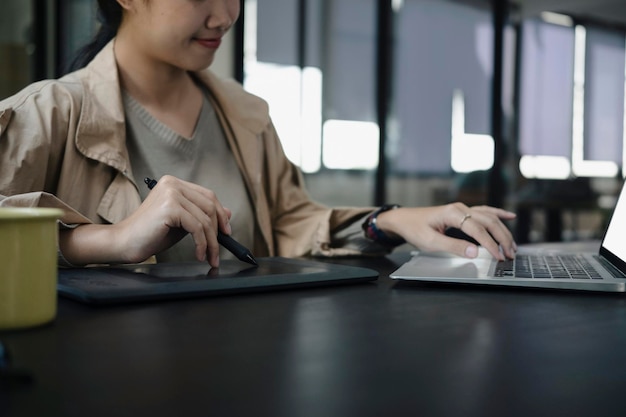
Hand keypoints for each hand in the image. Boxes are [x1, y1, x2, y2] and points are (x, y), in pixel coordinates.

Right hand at [116, 175, 231, 265]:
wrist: (124, 243)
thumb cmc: (150, 234)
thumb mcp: (182, 223)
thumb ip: (201, 215)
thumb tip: (228, 213)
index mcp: (174, 183)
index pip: (208, 195)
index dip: (220, 214)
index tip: (226, 232)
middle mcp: (173, 184)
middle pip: (209, 206)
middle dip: (218, 231)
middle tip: (218, 250)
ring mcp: (171, 193)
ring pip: (205, 219)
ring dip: (211, 242)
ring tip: (209, 256)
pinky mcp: (170, 207)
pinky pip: (196, 227)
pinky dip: (202, 243)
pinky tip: (199, 254)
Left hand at [375, 203, 516, 259]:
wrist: (404, 219)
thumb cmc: (414, 229)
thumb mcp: (430, 242)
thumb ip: (453, 246)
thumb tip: (474, 251)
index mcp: (452, 213)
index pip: (478, 229)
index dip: (490, 244)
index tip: (499, 256)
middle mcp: (460, 208)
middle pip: (489, 221)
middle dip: (502, 238)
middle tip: (510, 254)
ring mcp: (462, 209)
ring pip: (489, 217)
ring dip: (502, 231)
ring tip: (512, 245)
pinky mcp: (462, 213)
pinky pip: (485, 211)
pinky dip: (498, 214)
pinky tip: (509, 216)